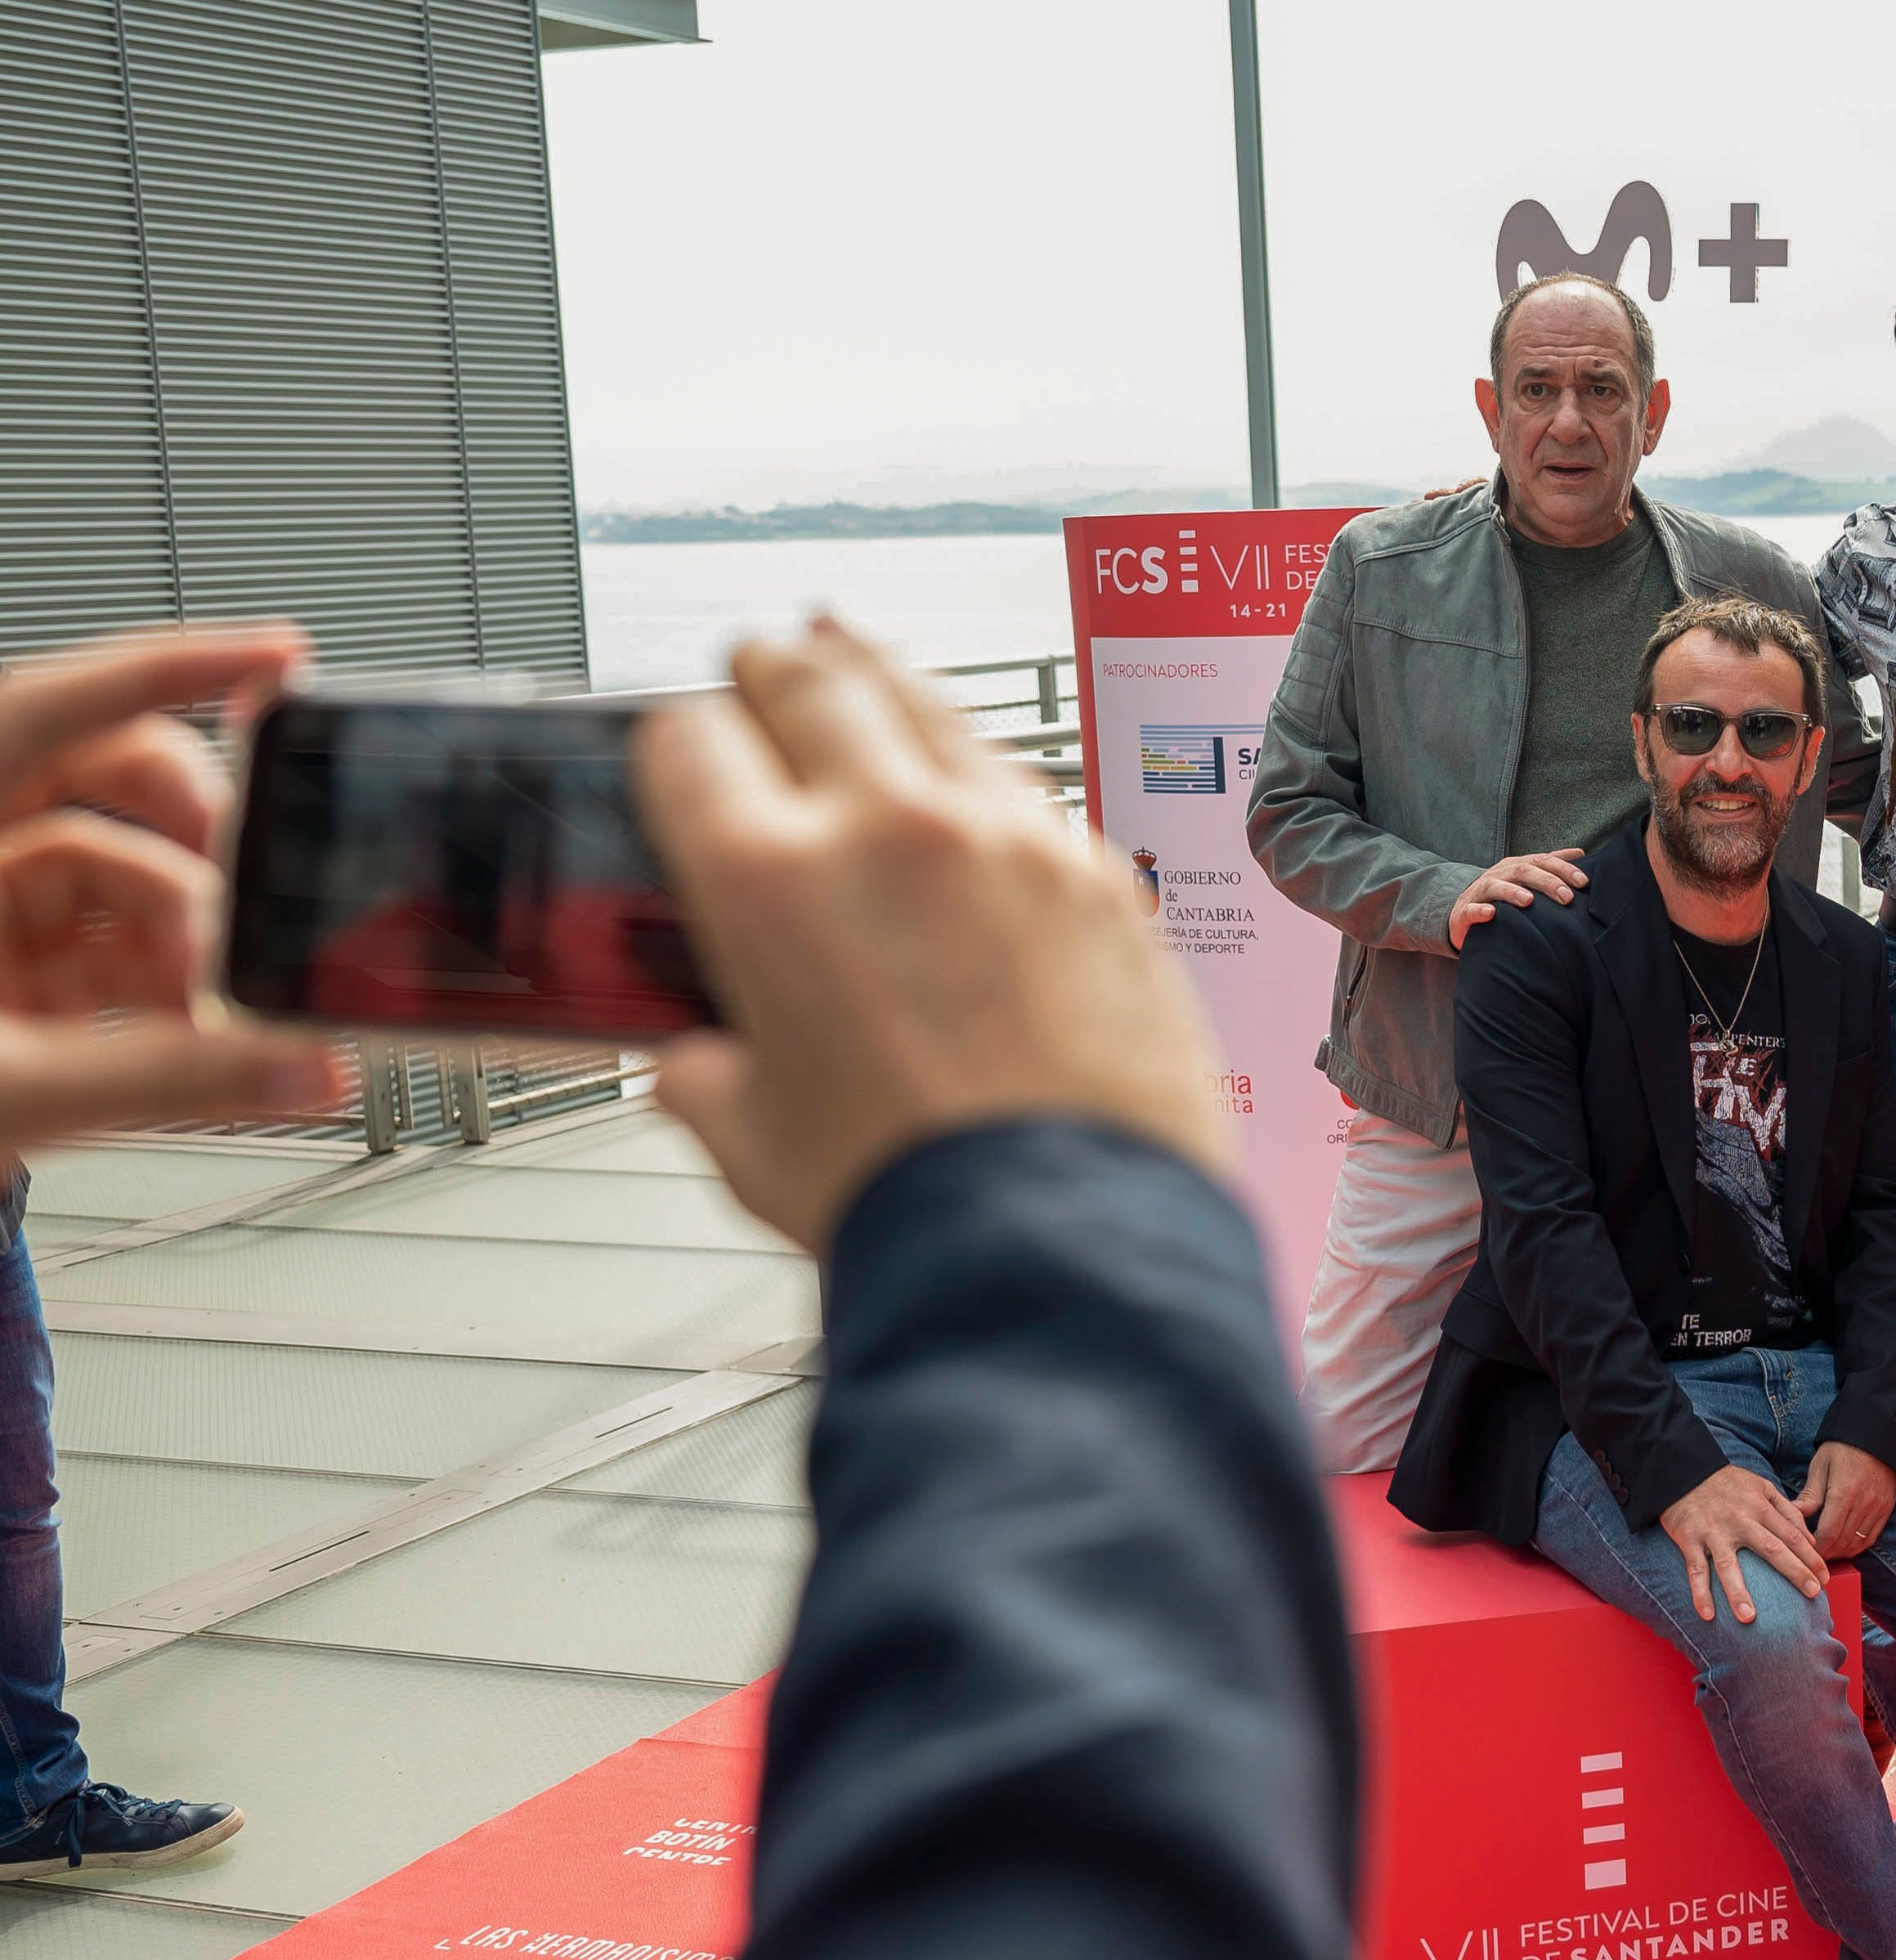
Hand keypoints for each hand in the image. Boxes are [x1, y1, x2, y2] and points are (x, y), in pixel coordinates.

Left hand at [0, 631, 346, 1152]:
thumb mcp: (11, 1085)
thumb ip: (160, 1079)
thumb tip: (297, 1068)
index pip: (50, 710)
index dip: (172, 669)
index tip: (279, 661)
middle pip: (98, 772)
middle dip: (196, 824)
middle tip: (254, 878)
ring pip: (116, 865)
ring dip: (186, 925)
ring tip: (218, 987)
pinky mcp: (7, 977)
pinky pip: (109, 947)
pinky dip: (166, 984)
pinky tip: (195, 1031)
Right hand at [634, 620, 1228, 1253]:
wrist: (1061, 1243)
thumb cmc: (915, 1200)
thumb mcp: (750, 1140)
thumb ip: (706, 1075)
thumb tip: (696, 1065)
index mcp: (770, 876)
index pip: (689, 739)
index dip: (680, 745)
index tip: (689, 758)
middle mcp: (892, 828)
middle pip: (813, 682)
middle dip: (775, 669)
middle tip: (765, 664)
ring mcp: (1009, 840)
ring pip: (931, 704)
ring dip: (881, 681)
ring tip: (856, 664)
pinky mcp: (1099, 874)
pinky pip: (1026, 785)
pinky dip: (982, 774)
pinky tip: (974, 788)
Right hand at [1449, 848, 1587, 950]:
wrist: (1463, 913)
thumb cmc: (1502, 897)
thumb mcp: (1526, 878)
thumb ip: (1550, 866)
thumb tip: (1580, 853)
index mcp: (1516, 866)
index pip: (1542, 861)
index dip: (1563, 869)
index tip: (1583, 882)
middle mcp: (1499, 875)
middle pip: (1522, 871)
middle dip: (1546, 882)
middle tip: (1566, 897)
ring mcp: (1479, 892)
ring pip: (1495, 887)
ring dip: (1512, 892)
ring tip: (1529, 901)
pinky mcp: (1464, 912)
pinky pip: (1470, 910)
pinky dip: (1479, 911)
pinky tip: (1490, 914)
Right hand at [1658, 1463, 1828, 1622]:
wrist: (1683, 1470)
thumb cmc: (1727, 1482)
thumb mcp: (1761, 1486)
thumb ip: (1786, 1510)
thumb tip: (1809, 1539)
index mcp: (1759, 1508)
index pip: (1791, 1536)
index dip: (1810, 1558)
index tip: (1825, 1579)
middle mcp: (1740, 1521)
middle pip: (1771, 1550)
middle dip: (1794, 1572)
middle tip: (1813, 1594)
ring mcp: (1714, 1532)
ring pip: (1728, 1566)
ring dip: (1738, 1593)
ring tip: (1749, 1618)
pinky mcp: (1689, 1539)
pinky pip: (1695, 1570)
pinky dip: (1699, 1592)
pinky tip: (1707, 1615)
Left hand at [1795, 1440, 1895, 1560]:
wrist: (1878, 1434)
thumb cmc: (1844, 1447)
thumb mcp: (1821, 1466)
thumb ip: (1809, 1495)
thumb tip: (1792, 1516)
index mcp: (1843, 1493)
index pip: (1828, 1534)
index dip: (1815, 1549)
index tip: (1804, 1554)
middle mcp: (1863, 1504)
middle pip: (1842, 1543)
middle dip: (1826, 1555)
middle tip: (1811, 1559)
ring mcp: (1877, 1508)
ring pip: (1857, 1543)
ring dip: (1841, 1553)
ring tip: (1826, 1555)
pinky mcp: (1886, 1508)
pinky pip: (1871, 1537)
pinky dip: (1857, 1546)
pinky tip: (1844, 1547)